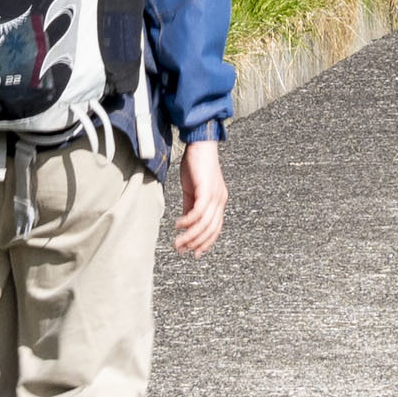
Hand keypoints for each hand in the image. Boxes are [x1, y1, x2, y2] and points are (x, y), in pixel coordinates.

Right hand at [168, 139, 227, 255]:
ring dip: (189, 236)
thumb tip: (186, 224)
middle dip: (196, 244)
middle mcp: (220, 200)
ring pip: (205, 224)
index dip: (206, 243)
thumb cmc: (196, 164)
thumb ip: (190, 207)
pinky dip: (188, 221)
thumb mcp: (193, 190)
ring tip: (177, 242)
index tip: (194, 253)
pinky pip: (198, 212)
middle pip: (211, 230)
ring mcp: (215, 195)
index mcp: (219, 201)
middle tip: (181, 250)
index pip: (216, 229)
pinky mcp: (207, 190)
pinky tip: (178, 225)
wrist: (200, 143)